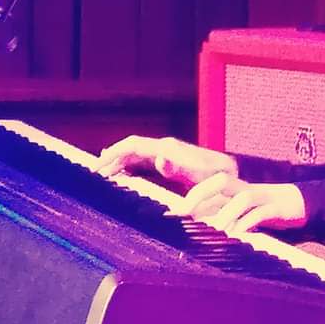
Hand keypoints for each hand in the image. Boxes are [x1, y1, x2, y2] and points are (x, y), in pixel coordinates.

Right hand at [98, 134, 235, 190]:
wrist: (231, 174)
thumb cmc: (218, 178)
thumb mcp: (201, 175)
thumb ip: (180, 167)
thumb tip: (159, 160)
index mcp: (167, 148)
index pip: (133, 145)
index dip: (114, 153)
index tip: (98, 164)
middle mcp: (165, 147)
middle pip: (130, 148)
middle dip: (111, 157)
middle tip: (93, 171)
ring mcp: (167, 153)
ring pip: (135, 153)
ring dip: (118, 161)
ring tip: (102, 172)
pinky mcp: (170, 161)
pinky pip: (144, 160)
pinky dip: (130, 165)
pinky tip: (122, 173)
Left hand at [181, 170, 307, 235]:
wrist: (299, 203)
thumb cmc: (262, 209)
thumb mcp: (237, 212)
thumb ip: (218, 214)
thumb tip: (194, 223)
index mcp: (233, 190)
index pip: (207, 186)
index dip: (189, 197)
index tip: (172, 213)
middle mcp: (244, 189)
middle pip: (220, 180)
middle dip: (201, 193)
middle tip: (185, 213)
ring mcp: (262, 197)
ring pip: (242, 197)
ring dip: (227, 213)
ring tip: (214, 230)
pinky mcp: (277, 208)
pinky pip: (261, 213)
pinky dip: (248, 223)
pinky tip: (238, 235)